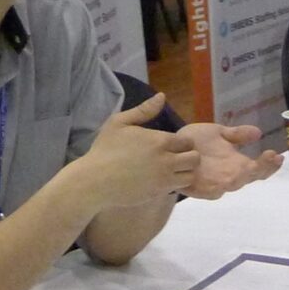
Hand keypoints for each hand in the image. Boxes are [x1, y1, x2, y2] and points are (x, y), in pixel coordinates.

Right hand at [78, 95, 198, 207]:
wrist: (94, 181)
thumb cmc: (105, 149)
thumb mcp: (119, 123)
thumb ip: (143, 110)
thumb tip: (162, 96)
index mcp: (159, 140)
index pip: (187, 141)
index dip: (183, 143)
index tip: (173, 145)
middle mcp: (166, 159)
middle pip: (194, 158)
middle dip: (189, 156)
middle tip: (177, 158)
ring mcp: (164, 178)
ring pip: (190, 175)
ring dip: (185, 172)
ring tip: (173, 170)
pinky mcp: (159, 193)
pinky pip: (179, 188)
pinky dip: (176, 184)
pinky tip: (164, 180)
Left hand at [174, 123, 282, 199]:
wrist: (171, 146)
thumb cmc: (197, 141)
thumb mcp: (219, 133)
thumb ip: (237, 134)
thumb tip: (258, 132)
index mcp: (236, 164)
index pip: (257, 168)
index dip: (269, 164)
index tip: (277, 154)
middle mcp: (228, 176)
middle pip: (248, 178)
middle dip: (260, 169)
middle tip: (269, 159)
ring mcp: (213, 183)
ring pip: (232, 185)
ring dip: (242, 178)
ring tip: (250, 167)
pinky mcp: (197, 188)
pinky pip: (209, 192)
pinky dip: (218, 188)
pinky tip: (227, 181)